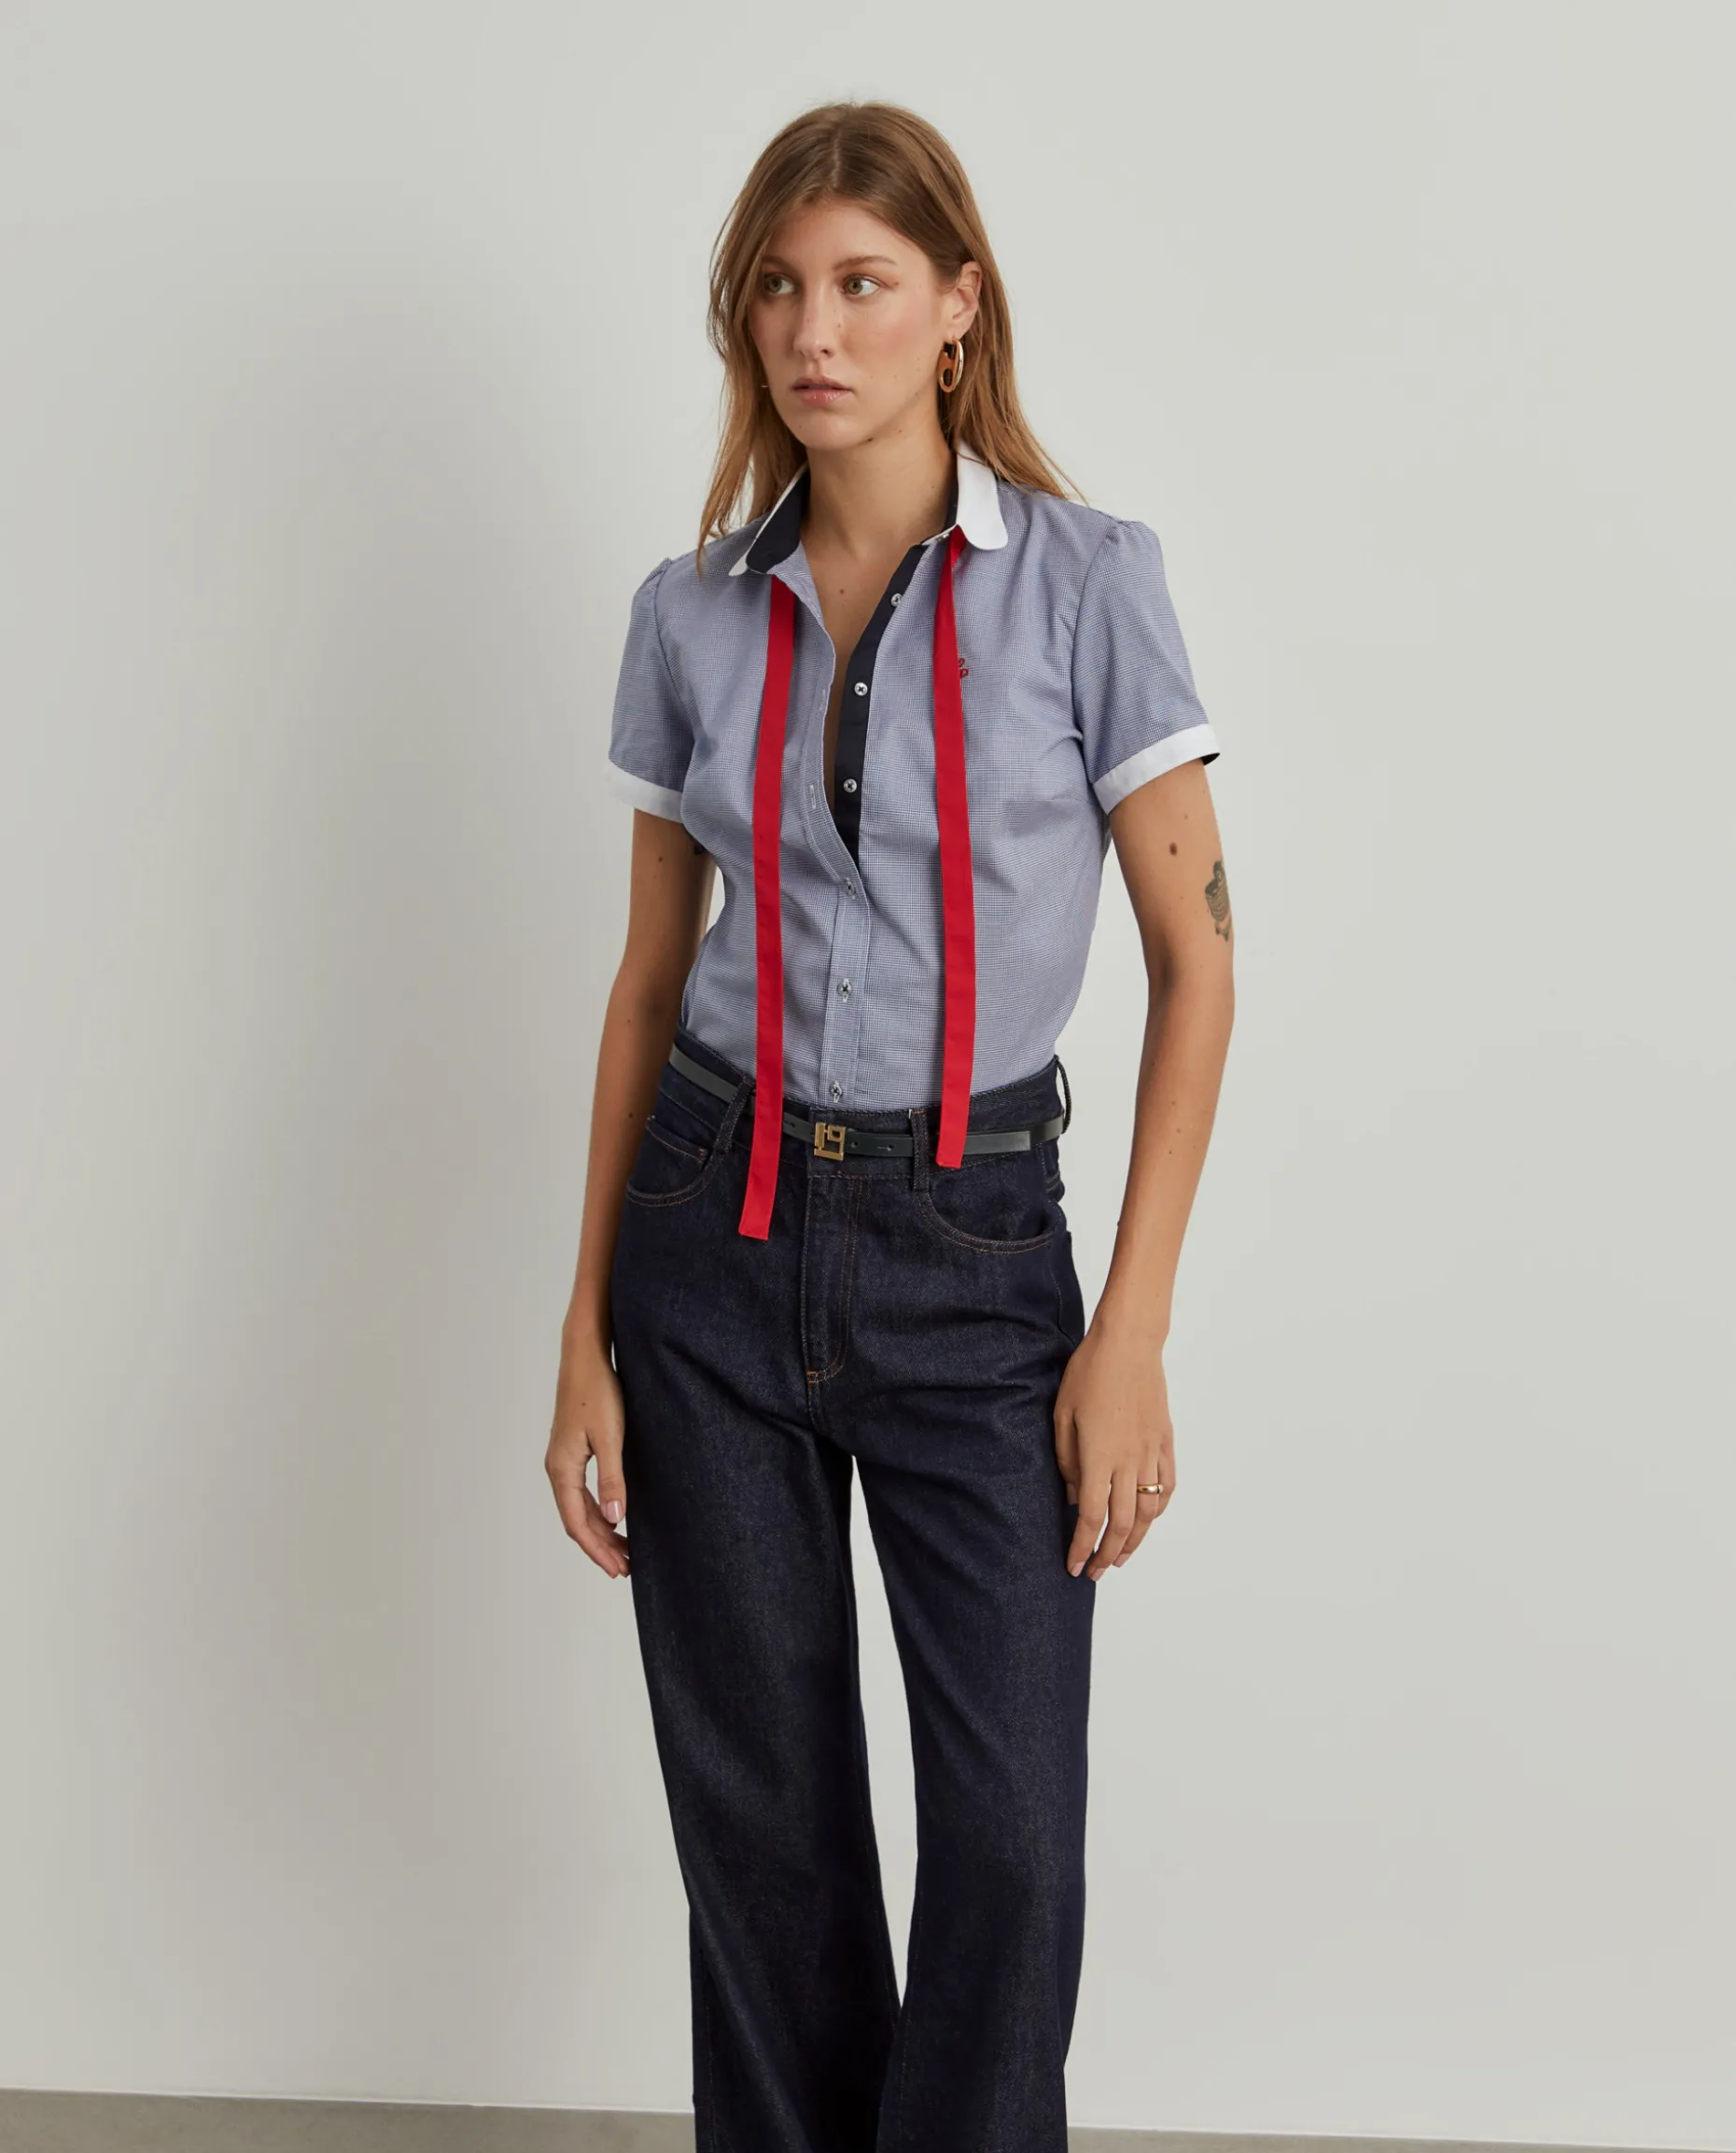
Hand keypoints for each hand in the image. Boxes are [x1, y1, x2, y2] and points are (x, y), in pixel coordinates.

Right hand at [546, 1332, 631, 1578]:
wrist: (585, 1357)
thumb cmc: (598, 1392)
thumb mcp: (610, 1438)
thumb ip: (612, 1479)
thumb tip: (614, 1520)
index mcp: (562, 1469)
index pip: (577, 1524)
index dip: (597, 1550)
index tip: (618, 1570)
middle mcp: (558, 1468)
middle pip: (577, 1520)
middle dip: (600, 1546)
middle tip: (626, 1568)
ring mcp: (564, 1460)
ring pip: (579, 1507)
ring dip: (601, 1530)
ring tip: (624, 1550)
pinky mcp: (573, 1450)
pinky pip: (582, 1492)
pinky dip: (598, 1510)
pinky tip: (615, 1516)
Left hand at [1053, 1315, 1174, 1578]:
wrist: (1129, 1343)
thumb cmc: (1088, 1373)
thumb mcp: (1062, 1415)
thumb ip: (1065, 1460)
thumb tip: (1070, 1496)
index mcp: (1099, 1457)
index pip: (1090, 1516)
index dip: (1082, 1547)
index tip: (1075, 1567)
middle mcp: (1128, 1461)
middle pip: (1123, 1523)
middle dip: (1108, 1554)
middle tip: (1095, 1572)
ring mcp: (1151, 1452)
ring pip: (1149, 1511)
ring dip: (1136, 1540)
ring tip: (1121, 1556)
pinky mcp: (1166, 1441)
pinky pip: (1166, 1486)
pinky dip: (1159, 1509)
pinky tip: (1148, 1519)